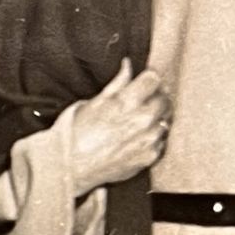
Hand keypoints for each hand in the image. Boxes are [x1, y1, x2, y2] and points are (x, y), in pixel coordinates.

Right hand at [69, 60, 171, 187]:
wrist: (70, 168)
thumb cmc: (74, 135)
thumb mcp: (91, 102)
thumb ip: (116, 84)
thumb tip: (128, 65)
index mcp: (127, 102)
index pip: (154, 79)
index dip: (148, 79)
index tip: (144, 82)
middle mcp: (142, 119)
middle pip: (165, 99)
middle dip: (155, 97)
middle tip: (141, 102)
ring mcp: (148, 140)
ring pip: (165, 120)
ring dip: (155, 119)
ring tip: (136, 124)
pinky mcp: (149, 157)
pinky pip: (160, 141)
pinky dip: (152, 138)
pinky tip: (135, 139)